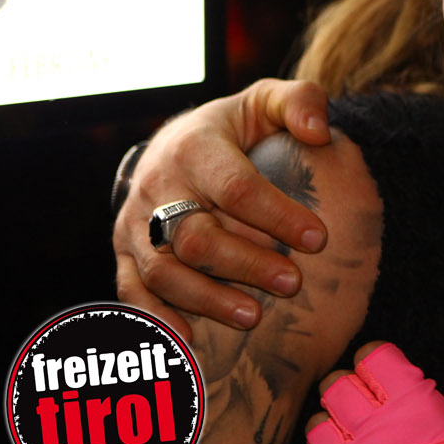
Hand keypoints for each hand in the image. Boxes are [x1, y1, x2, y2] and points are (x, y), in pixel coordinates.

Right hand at [113, 78, 332, 339]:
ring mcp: (135, 224)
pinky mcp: (125, 253)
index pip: (237, 188)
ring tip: (254, 316)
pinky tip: (189, 341)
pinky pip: (132, 292)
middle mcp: (157, 188)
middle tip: (293, 282)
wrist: (177, 144)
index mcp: (195, 148)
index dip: (278, 215)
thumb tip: (318, 131)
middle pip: (196, 237)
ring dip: (209, 298)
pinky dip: (156, 320)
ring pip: (164, 271)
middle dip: (246, 263)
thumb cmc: (236, 128)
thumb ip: (300, 102)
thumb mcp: (268, 102)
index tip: (319, 238)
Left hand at [301, 341, 443, 443]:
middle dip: (353, 391)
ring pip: (317, 426)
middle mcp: (373, 429)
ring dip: (336, 429)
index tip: (390, 375)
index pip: (373, 357)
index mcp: (411, 403)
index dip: (380, 363)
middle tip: (373, 407)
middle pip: (336, 386)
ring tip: (360, 441)